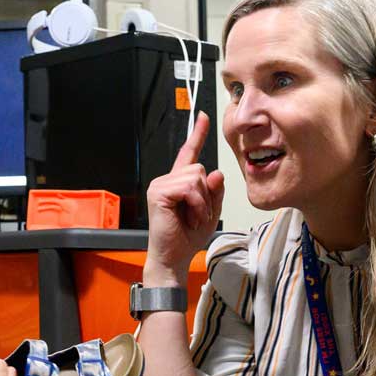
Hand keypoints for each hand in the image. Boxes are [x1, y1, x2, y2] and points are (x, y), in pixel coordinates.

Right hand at [144, 112, 224, 283]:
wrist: (174, 258)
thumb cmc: (188, 237)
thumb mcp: (210, 211)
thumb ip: (214, 191)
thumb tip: (215, 173)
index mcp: (179, 183)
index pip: (189, 153)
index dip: (197, 134)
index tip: (204, 117)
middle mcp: (167, 180)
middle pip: (199, 168)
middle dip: (206, 194)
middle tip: (199, 214)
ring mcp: (161, 185)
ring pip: (196, 177)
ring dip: (202, 202)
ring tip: (193, 218)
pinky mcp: (159, 192)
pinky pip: (189, 188)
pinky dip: (196, 205)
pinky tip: (190, 218)